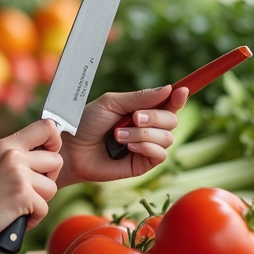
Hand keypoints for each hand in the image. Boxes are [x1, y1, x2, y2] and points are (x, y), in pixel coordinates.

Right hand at [0, 119, 61, 251]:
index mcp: (6, 144)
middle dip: (47, 180)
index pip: (47, 127)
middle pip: (57, 161)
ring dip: (39, 201)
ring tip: (17, 205)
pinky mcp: (22, 195)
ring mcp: (18, 174)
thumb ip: (18, 157)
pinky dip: (32, 219)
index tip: (45, 161)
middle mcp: (13, 154)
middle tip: (27, 191)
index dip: (54, 143)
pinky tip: (14, 218)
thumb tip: (50, 155)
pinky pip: (45, 208)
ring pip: (52, 187)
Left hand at [56, 86, 186, 186]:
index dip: (178, 97)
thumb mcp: (112, 103)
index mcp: (141, 110)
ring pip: (167, 137)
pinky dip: (146, 147)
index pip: (168, 103)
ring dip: (143, 133)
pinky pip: (160, 155)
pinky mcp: (142, 164)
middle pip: (172, 120)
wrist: (71, 148)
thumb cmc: (86, 123)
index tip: (181, 91)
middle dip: (155, 117)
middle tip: (134, 117)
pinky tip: (128, 146)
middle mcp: (148, 128)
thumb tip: (169, 89)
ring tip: (118, 135)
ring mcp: (146, 146)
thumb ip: (140, 97)